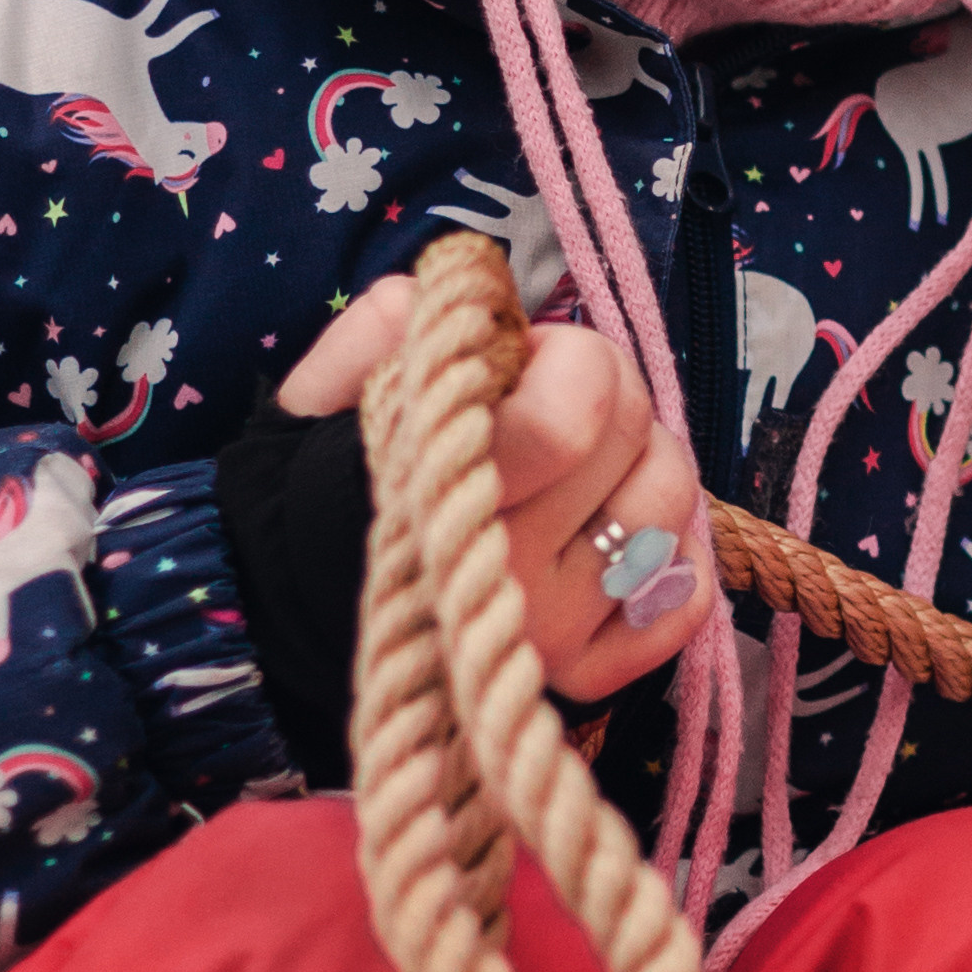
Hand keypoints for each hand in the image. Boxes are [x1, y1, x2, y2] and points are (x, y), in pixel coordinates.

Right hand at [279, 282, 713, 699]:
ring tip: (578, 463)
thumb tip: (476, 296)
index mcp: (444, 496)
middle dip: (604, 391)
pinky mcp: (582, 675)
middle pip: (636, 437)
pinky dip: (664, 552)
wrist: (287, 600)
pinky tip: (606, 528)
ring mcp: (547, 638)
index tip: (521, 359)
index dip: (565, 357)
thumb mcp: (331, 384)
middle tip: (547, 400)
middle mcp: (504, 579)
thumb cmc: (313, 478)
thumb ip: (396, 324)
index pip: (576, 412)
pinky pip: (684, 596)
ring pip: (670, 504)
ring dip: (637, 460)